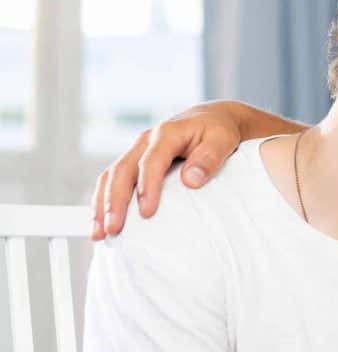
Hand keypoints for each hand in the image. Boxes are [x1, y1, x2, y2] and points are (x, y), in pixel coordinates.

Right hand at [90, 103, 242, 239]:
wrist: (211, 118)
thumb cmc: (218, 130)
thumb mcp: (223, 139)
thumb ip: (210, 157)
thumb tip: (191, 180)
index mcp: (167, 133)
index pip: (151, 161)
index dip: (147, 186)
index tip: (146, 212)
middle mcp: (146, 141)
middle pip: (122, 170)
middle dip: (114, 201)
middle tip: (114, 229)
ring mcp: (137, 151)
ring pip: (110, 176)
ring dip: (101, 205)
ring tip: (99, 233)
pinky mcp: (134, 162)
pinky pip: (112, 181)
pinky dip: (103, 202)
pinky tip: (101, 224)